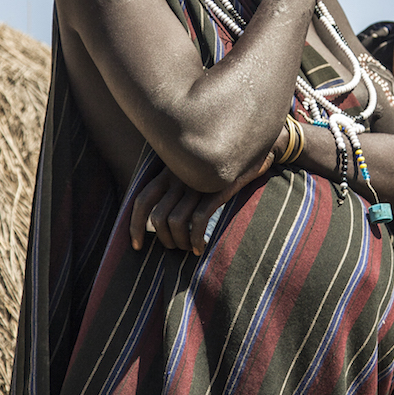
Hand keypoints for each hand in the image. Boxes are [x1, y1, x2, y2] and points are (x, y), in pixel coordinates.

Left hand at [129, 123, 289, 253]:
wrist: (258, 146)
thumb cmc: (223, 164)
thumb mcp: (195, 170)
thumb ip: (178, 187)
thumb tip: (162, 218)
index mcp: (169, 170)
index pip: (141, 199)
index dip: (134, 225)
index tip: (135, 245)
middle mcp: (180, 174)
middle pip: (157, 217)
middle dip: (163, 239)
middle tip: (174, 248)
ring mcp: (198, 181)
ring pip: (175, 222)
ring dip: (180, 242)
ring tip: (190, 248)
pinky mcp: (216, 188)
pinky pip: (198, 220)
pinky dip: (196, 239)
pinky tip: (201, 246)